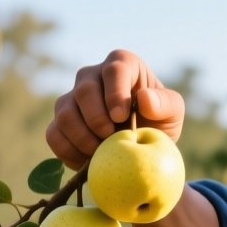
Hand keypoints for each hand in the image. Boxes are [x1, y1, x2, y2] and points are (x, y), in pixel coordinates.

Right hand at [46, 49, 185, 168]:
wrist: (139, 147)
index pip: (114, 69)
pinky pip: (53, 134)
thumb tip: (144, 98)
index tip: (121, 117)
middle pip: (84, 90)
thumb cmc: (158, 122)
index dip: (115, 93)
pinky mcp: (59, 122)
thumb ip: (166, 104)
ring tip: (102, 152)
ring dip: (83, 138)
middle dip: (97, 120)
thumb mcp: (172, 113)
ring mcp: (72, 98)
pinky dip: (69, 152)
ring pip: (64, 112)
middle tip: (112, 139)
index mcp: (122, 65)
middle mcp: (92, 76)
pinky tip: (87, 161)